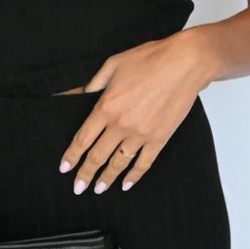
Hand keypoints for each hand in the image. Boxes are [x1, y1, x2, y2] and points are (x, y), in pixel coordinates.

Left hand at [59, 31, 209, 194]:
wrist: (185, 63)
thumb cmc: (150, 59)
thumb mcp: (113, 64)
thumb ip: (93, 83)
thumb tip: (79, 93)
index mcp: (106, 106)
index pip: (82, 139)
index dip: (71, 156)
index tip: (64, 168)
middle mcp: (120, 124)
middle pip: (97, 156)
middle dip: (85, 174)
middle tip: (78, 187)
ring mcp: (141, 134)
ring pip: (118, 163)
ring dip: (107, 178)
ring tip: (98, 189)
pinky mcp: (159, 138)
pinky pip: (143, 163)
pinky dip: (134, 176)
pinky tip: (126, 184)